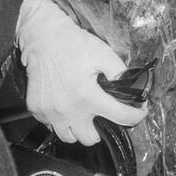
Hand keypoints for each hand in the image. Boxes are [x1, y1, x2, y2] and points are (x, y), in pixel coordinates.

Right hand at [16, 0, 146, 146]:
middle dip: (99, 129)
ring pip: (69, 137)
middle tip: (101, 114)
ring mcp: (51, 112)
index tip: (139, 113)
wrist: (43, 37)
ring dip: (78, 129)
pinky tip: (65, 105)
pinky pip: (51, 125)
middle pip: (90, 138)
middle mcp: (69, 109)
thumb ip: (120, 73)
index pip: (120, 117)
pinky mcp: (37, 109)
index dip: (135, 116)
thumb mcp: (103, 54)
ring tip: (82, 113)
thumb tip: (133, 89)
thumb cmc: (74, 45)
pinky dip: (60, 120)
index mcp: (88, 96)